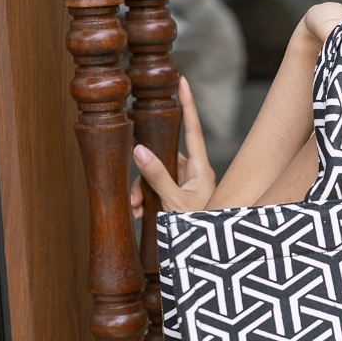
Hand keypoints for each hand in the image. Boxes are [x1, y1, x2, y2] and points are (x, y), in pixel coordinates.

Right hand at [131, 75, 214, 216]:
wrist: (207, 260)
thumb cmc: (199, 230)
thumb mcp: (174, 204)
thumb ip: (156, 177)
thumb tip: (138, 150)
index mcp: (201, 170)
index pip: (192, 130)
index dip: (187, 104)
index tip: (182, 80)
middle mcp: (195, 174)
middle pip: (163, 157)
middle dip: (143, 174)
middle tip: (134, 199)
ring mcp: (187, 187)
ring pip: (156, 175)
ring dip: (141, 192)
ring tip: (136, 212)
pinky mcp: (179, 199)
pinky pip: (156, 190)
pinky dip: (145, 201)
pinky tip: (138, 216)